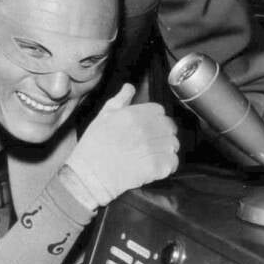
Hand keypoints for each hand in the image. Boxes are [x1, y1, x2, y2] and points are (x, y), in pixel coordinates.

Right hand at [64, 83, 178, 208]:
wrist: (90, 175)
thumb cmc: (94, 146)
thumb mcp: (103, 116)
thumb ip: (120, 100)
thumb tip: (130, 87)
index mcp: (136, 114)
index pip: (159, 110)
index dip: (153, 119)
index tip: (147, 127)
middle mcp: (148, 128)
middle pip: (169, 127)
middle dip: (161, 134)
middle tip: (148, 143)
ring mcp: (155, 148)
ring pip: (173, 144)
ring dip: (165, 149)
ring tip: (149, 155)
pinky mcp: (158, 166)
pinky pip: (173, 163)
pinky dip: (166, 166)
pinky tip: (153, 166)